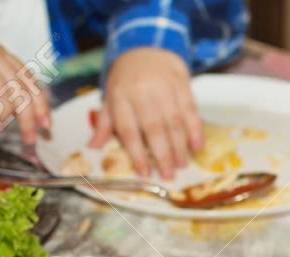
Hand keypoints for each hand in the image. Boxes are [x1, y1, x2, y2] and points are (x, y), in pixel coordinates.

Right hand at [0, 26, 49, 144]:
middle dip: (28, 119)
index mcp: (1, 54)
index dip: (41, 105)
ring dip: (3, 117)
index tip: (47, 126)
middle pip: (20, 91)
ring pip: (3, 96)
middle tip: (30, 139)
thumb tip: (27, 110)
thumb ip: (6, 78)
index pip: (29, 81)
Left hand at [90, 47, 201, 178]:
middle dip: (163, 155)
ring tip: (182, 164)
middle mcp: (140, 92)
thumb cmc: (126, 80)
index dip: (138, 154)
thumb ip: (104, 124)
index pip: (129, 130)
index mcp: (119, 98)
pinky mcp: (181, 82)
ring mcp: (162, 86)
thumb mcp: (110, 99)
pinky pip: (190, 109)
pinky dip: (195, 130)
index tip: (145, 173)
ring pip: (174, 121)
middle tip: (170, 176)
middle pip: (154, 128)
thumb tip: (93, 148)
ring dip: (180, 146)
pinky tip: (197, 146)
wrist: (145, 48)